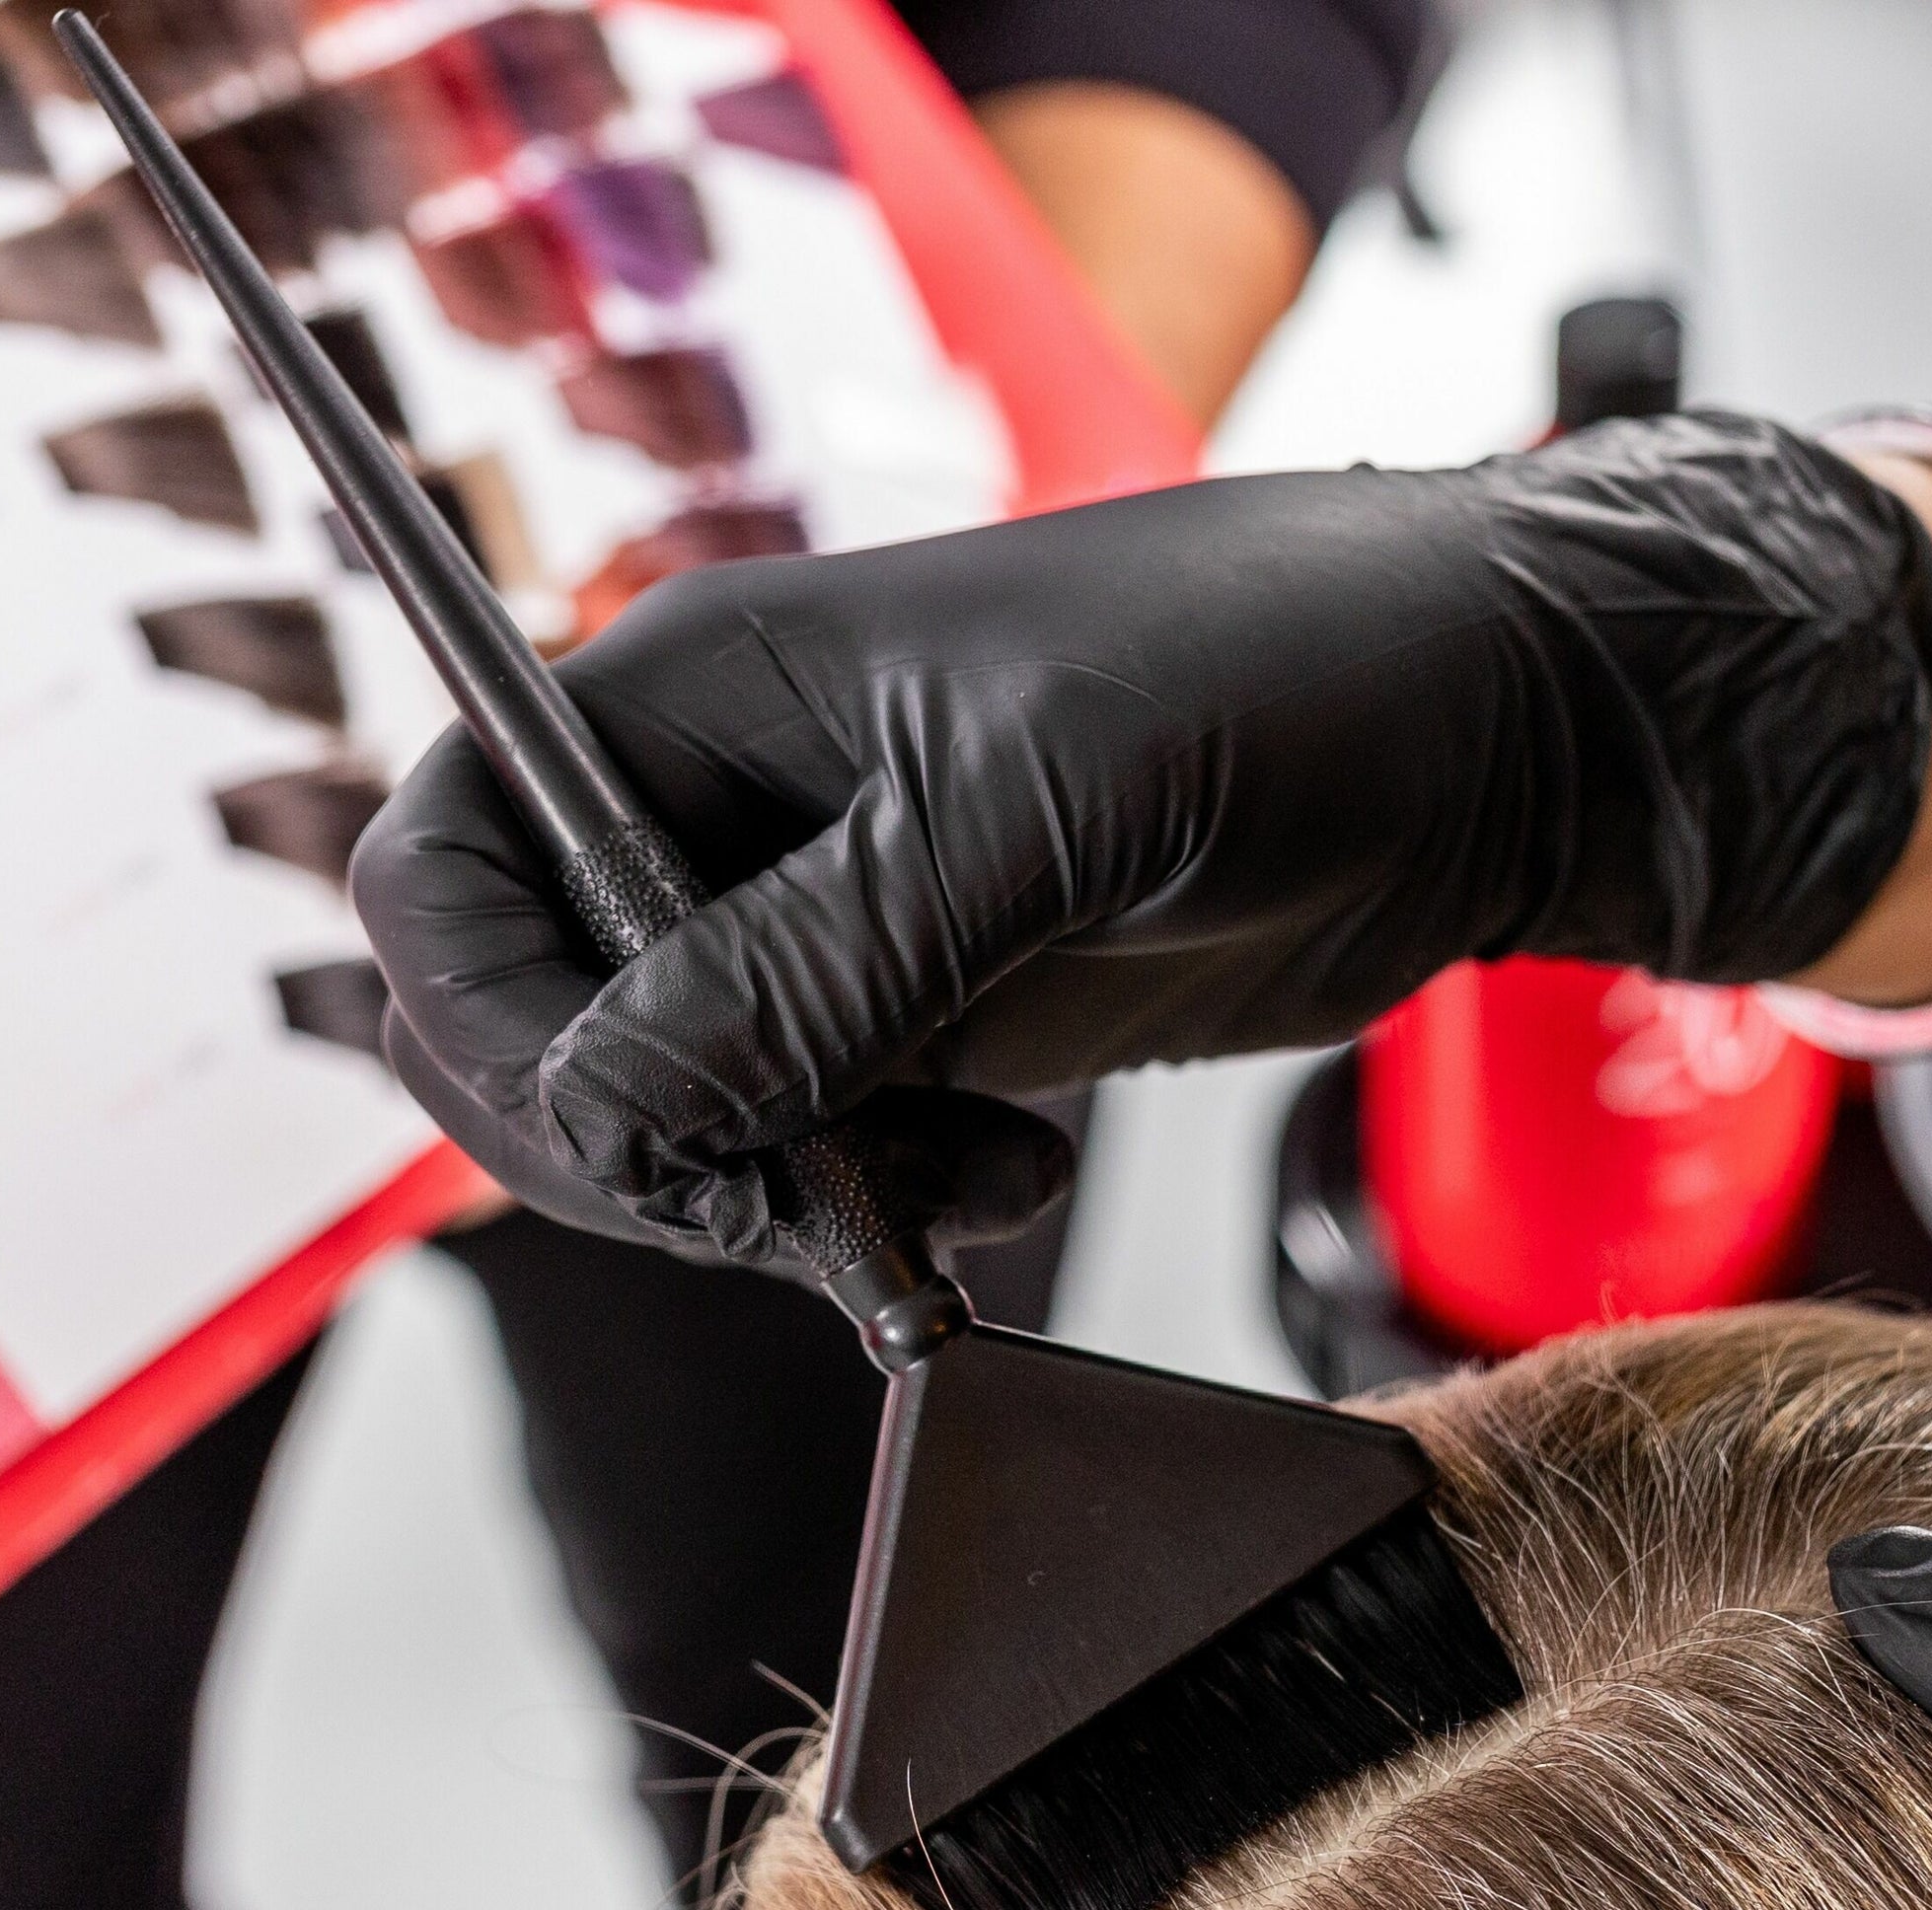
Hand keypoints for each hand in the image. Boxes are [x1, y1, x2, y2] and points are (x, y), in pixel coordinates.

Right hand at [350, 419, 1931, 1263]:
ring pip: (661, 1124)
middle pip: (528, 1030)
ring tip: (947, 1191)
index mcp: (694, 693)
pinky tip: (1001, 1186)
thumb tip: (605, 1113)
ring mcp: (811, 930)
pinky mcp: (909, 1026)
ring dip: (765, 1201)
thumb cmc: (1286, 673)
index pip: (444, 867)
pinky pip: (797, 1161)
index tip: (641, 1133)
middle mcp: (721, 813)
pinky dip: (861, 1215)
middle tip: (794, 1206)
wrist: (1486, 731)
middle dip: (636, 1151)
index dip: (491, 1022)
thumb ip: (810, 968)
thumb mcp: (1036, 810)